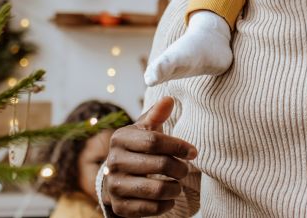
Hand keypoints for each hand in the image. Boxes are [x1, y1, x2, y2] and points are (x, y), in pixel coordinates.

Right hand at [103, 97, 197, 216]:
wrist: (115, 176)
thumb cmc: (137, 148)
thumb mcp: (144, 129)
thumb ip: (156, 114)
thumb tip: (169, 99)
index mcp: (120, 139)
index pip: (154, 141)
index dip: (178, 146)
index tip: (193, 152)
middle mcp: (113, 163)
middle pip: (159, 165)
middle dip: (180, 168)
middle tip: (185, 169)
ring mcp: (115, 186)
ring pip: (157, 190)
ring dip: (175, 188)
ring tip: (178, 184)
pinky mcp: (120, 207)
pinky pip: (151, 209)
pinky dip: (166, 204)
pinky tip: (169, 197)